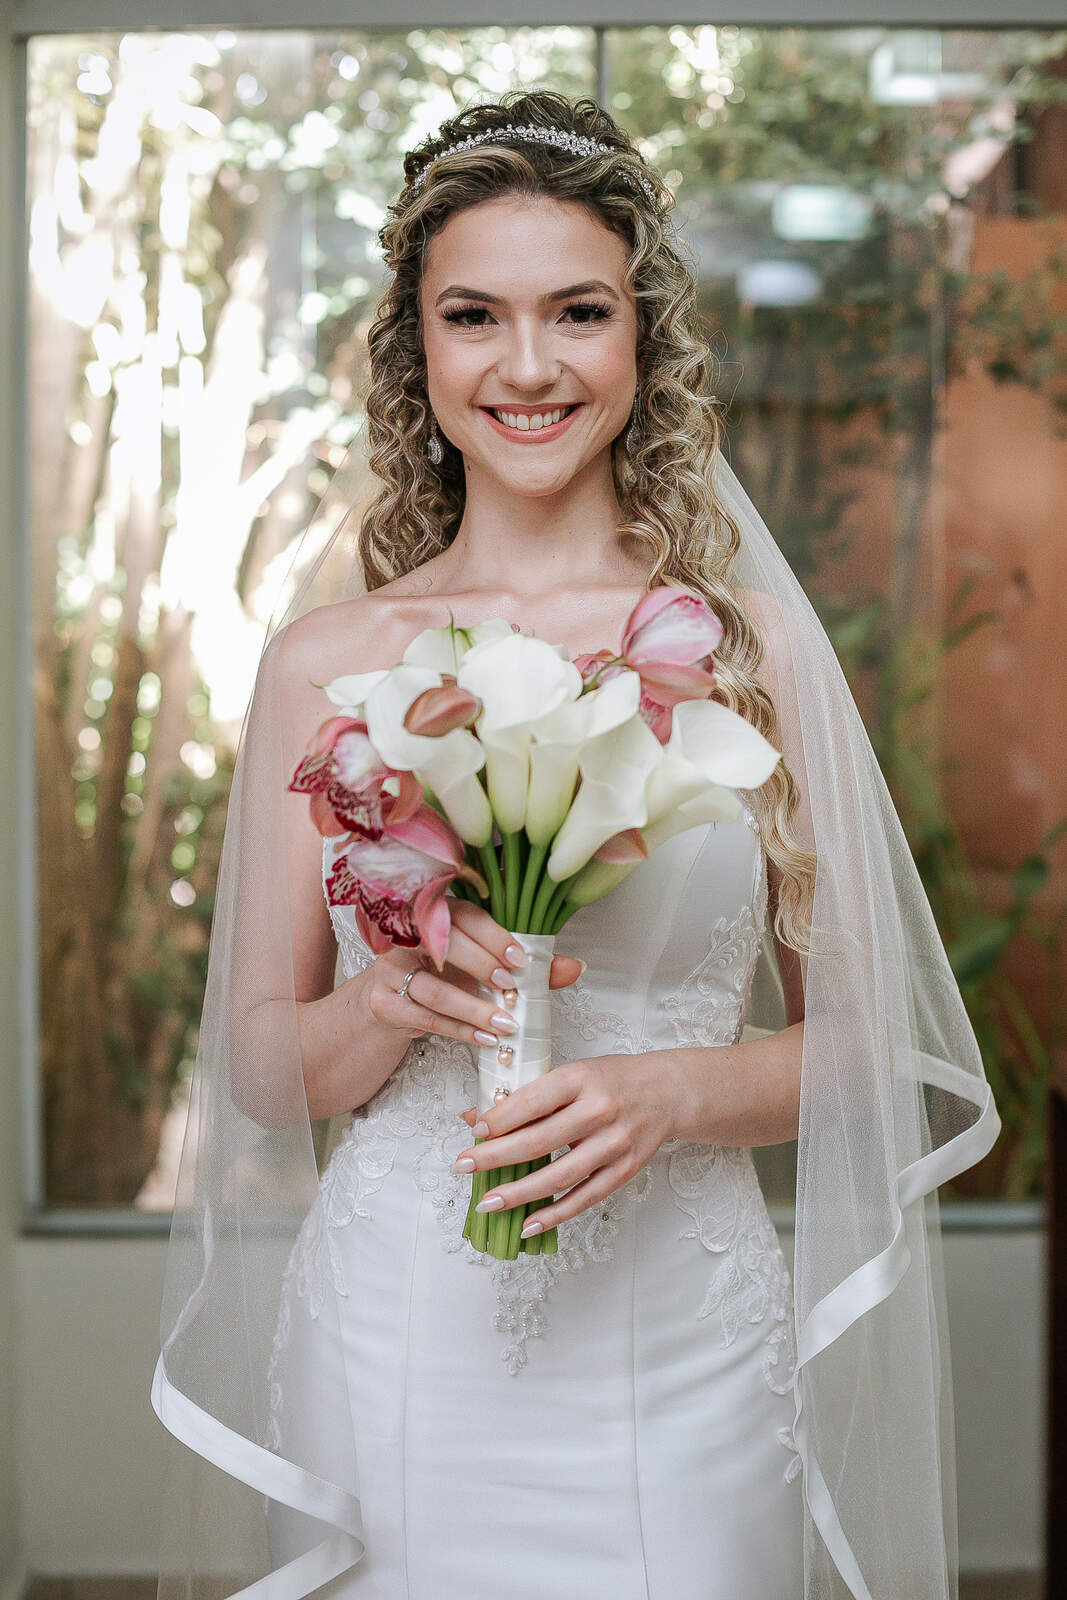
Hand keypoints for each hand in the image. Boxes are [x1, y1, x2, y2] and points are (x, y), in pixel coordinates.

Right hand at [364, 897, 582, 1050]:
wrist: (389, 998)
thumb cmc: (442, 973)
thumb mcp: (481, 964)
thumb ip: (527, 965)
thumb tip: (575, 967)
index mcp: (436, 915)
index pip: (465, 917)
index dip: (494, 936)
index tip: (521, 959)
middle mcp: (409, 937)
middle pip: (447, 947)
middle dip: (484, 968)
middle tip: (512, 989)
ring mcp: (390, 970)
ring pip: (435, 990)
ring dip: (474, 1009)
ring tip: (506, 1025)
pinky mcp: (384, 1003)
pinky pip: (426, 1018)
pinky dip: (460, 1031)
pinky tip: (485, 1039)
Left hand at [455, 1051, 683, 1233]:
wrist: (667, 1092)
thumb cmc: (611, 1080)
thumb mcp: (572, 1074)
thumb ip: (528, 1095)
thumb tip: (476, 1116)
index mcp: (580, 1079)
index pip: (532, 1101)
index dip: (499, 1119)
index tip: (474, 1132)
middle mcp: (598, 1111)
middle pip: (539, 1141)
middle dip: (495, 1157)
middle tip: (463, 1167)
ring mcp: (613, 1144)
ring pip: (558, 1176)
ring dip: (518, 1194)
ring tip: (487, 1203)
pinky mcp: (623, 1171)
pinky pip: (584, 1198)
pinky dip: (554, 1214)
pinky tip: (527, 1224)